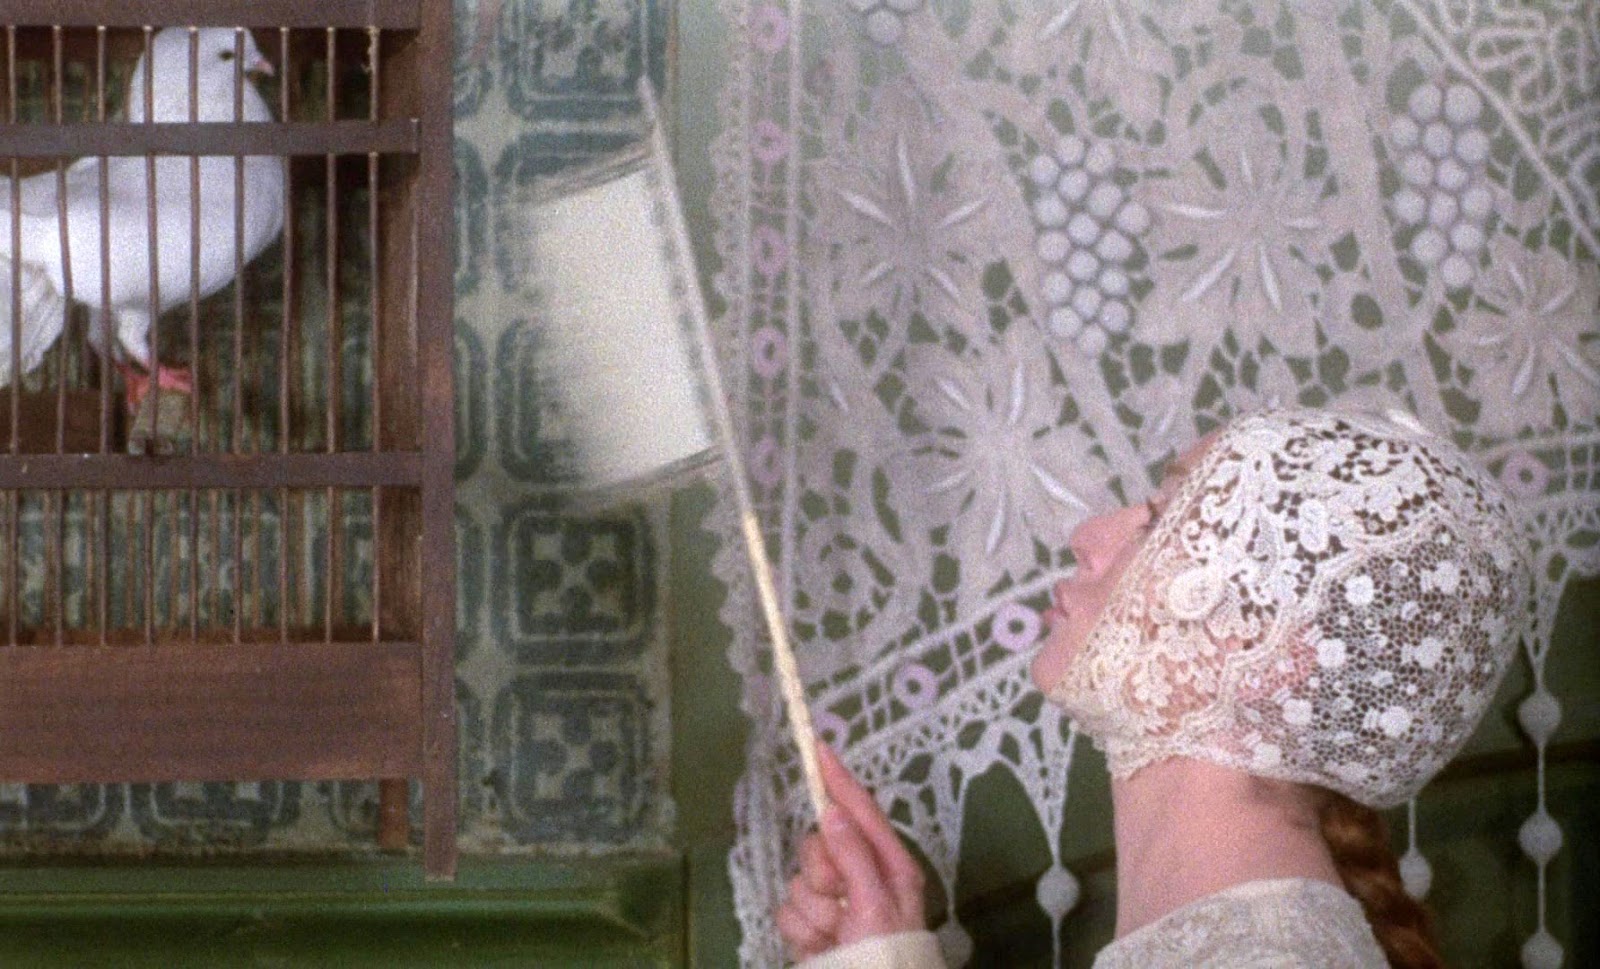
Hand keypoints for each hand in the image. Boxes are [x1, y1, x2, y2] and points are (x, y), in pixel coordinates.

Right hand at [775, 743, 926, 962]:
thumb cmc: (885, 956)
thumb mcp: (877, 903)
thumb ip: (854, 856)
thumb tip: (831, 813)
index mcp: (889, 865)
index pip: (860, 811)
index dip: (839, 779)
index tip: (819, 747)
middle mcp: (860, 877)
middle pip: (818, 844)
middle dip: (821, 872)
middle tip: (839, 899)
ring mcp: (833, 902)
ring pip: (797, 881)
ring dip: (814, 912)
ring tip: (836, 935)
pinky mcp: (810, 925)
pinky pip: (786, 910)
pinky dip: (801, 931)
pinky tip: (822, 948)